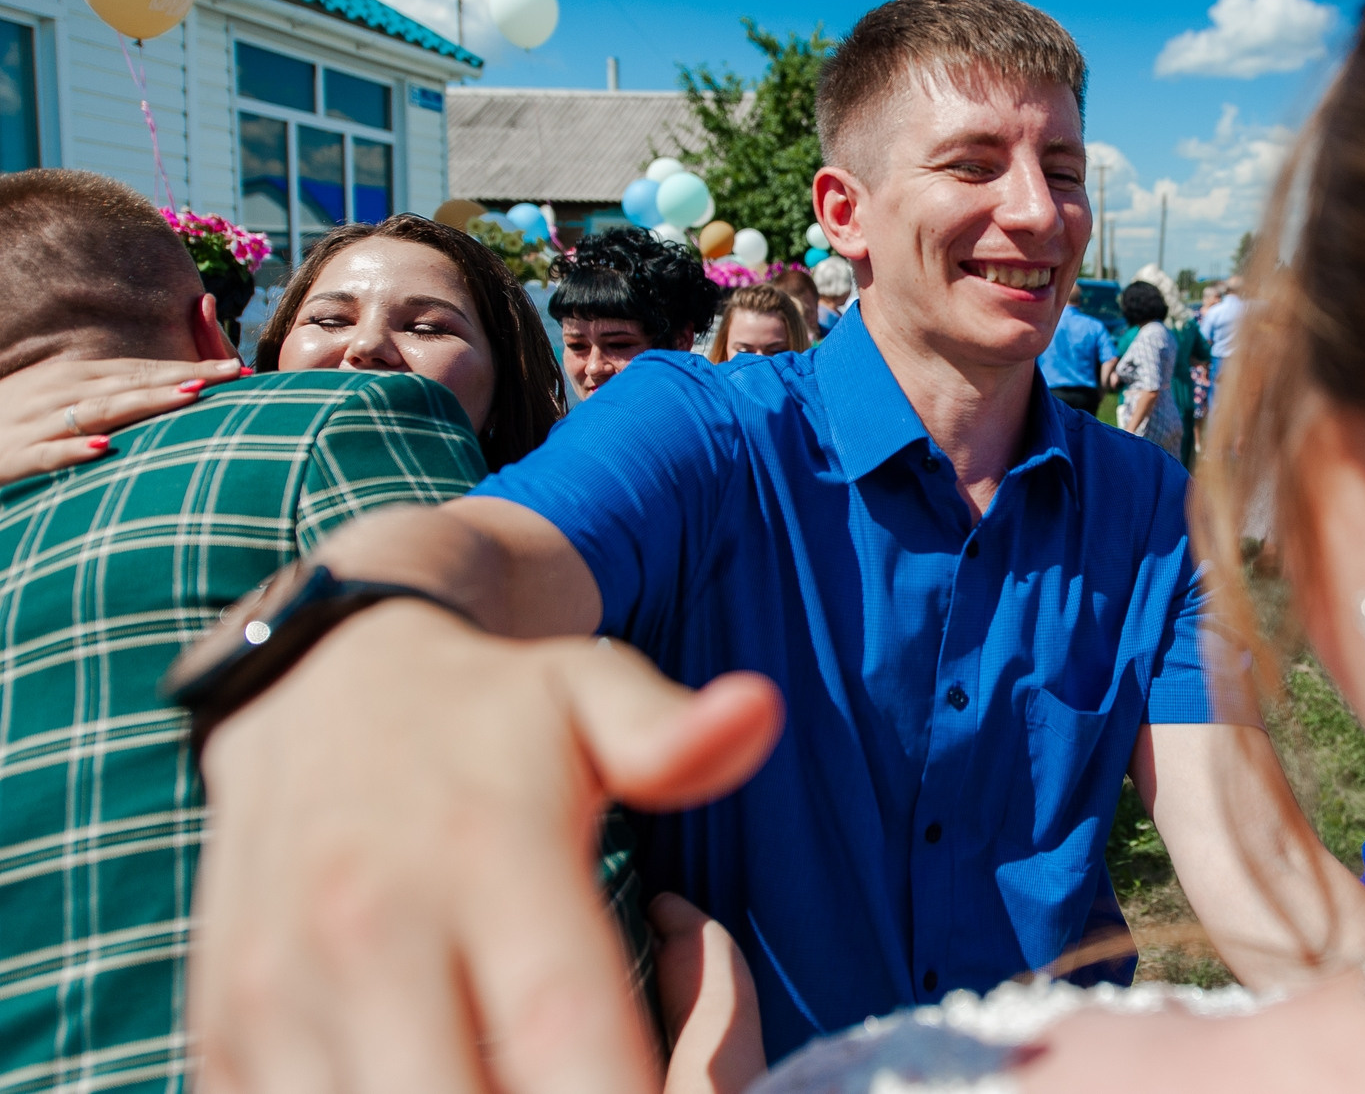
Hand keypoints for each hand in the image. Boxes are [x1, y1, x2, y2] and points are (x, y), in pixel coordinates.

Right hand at [0, 356, 244, 484]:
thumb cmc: (16, 422)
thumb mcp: (60, 397)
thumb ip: (110, 392)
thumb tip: (166, 389)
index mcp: (74, 377)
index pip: (142, 370)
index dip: (189, 367)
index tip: (238, 368)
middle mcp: (59, 392)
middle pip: (131, 382)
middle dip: (183, 377)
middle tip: (232, 374)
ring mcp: (37, 422)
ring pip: (99, 410)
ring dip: (145, 402)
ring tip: (191, 395)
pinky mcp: (14, 456)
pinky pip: (47, 453)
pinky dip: (73, 450)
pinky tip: (103, 449)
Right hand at [190, 600, 783, 1093]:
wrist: (316, 689)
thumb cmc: (491, 713)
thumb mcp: (592, 692)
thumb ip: (671, 735)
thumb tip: (758, 716)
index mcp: (485, 856)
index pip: (562, 1024)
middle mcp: (372, 930)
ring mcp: (281, 991)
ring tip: (515, 1083)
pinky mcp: (228, 1033)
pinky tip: (435, 1076)